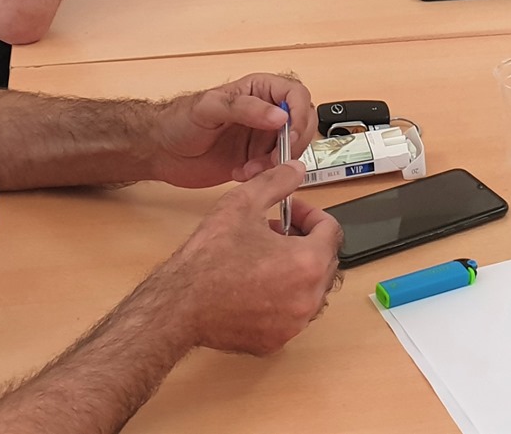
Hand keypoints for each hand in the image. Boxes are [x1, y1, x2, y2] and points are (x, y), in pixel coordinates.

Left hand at [148, 72, 313, 188]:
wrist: (162, 152)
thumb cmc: (178, 121)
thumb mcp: (209, 108)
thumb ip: (244, 108)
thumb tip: (279, 115)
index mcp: (260, 90)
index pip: (297, 96)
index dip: (300, 116)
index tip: (289, 135)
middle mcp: (266, 112)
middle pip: (302, 124)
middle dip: (290, 144)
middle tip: (272, 159)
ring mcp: (262, 137)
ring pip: (291, 150)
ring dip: (276, 163)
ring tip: (250, 169)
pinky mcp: (256, 159)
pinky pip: (276, 168)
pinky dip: (266, 175)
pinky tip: (242, 173)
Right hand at [155, 161, 341, 355]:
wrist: (180, 305)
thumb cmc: (210, 256)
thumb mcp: (242, 204)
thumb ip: (275, 182)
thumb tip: (296, 169)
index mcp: (307, 262)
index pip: (330, 231)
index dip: (310, 215)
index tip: (290, 211)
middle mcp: (309, 298)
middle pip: (325, 261)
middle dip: (305, 241)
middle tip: (276, 231)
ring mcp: (294, 324)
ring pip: (310, 290)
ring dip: (296, 270)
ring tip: (264, 258)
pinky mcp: (277, 341)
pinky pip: (291, 314)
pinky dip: (282, 298)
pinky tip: (255, 287)